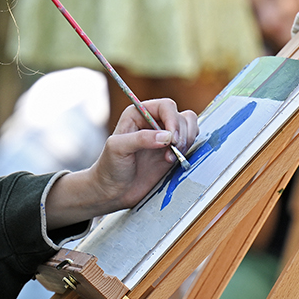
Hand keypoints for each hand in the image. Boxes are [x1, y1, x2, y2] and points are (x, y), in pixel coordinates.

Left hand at [43, 99, 199, 227]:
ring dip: (186, 141)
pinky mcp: (171, 151)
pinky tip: (173, 160)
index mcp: (138, 114)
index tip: (172, 139)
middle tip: (174, 149)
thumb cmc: (109, 168)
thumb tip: (167, 136)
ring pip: (189, 126)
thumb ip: (141, 139)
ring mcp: (164, 137)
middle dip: (181, 133)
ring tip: (171, 156)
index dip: (173, 120)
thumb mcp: (118, 149)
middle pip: (180, 116)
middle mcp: (153, 122)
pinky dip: (187, 149)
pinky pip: (189, 142)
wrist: (113, 192)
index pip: (165, 106)